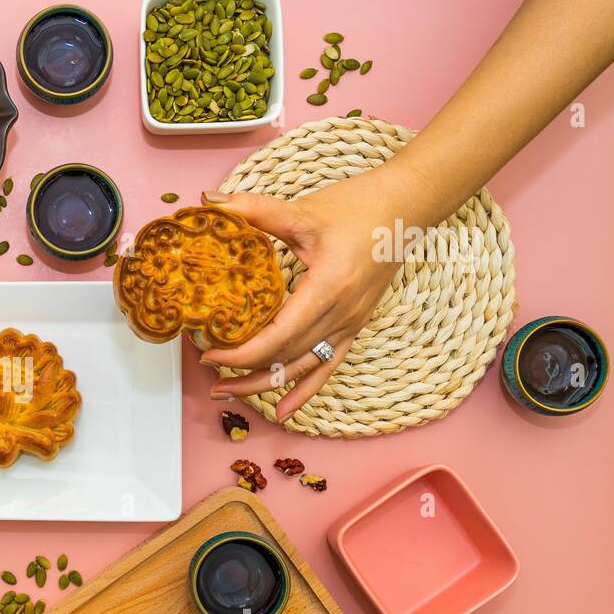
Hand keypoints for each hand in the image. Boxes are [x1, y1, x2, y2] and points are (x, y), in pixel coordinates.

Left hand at [201, 176, 405, 421]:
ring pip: (302, 369)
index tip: (209, 352)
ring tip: (228, 392)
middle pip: (286, 359)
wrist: (406, 208)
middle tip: (207, 374)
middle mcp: (341, 315)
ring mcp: (350, 325)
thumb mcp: (303, 211)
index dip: (241, 353)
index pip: (277, 336)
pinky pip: (326, 368)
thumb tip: (208, 202)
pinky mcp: (354, 327)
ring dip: (264, 385)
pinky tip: (283, 411)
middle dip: (243, 371)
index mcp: (327, 288)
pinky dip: (303, 391)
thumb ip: (254, 210)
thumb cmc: (357, 207)